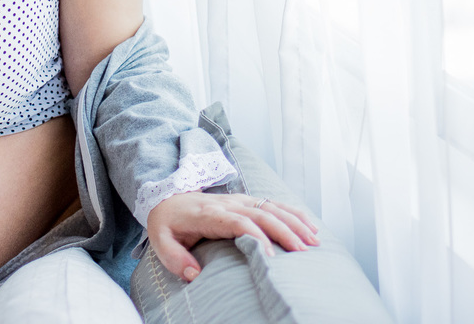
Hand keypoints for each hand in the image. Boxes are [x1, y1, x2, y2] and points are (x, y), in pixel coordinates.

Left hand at [145, 192, 320, 281]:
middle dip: (285, 231)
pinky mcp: (245, 201)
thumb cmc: (167, 223)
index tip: (270, 256)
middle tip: (303, 251)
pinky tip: (309, 224)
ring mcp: (239, 200)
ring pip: (272, 206)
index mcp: (209, 213)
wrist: (166, 198)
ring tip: (313, 239)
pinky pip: (273, 203)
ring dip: (294, 221)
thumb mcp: (161, 241)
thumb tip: (194, 275)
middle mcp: (228, 203)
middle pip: (262, 213)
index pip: (238, 221)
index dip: (256, 236)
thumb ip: (175, 258)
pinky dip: (293, 212)